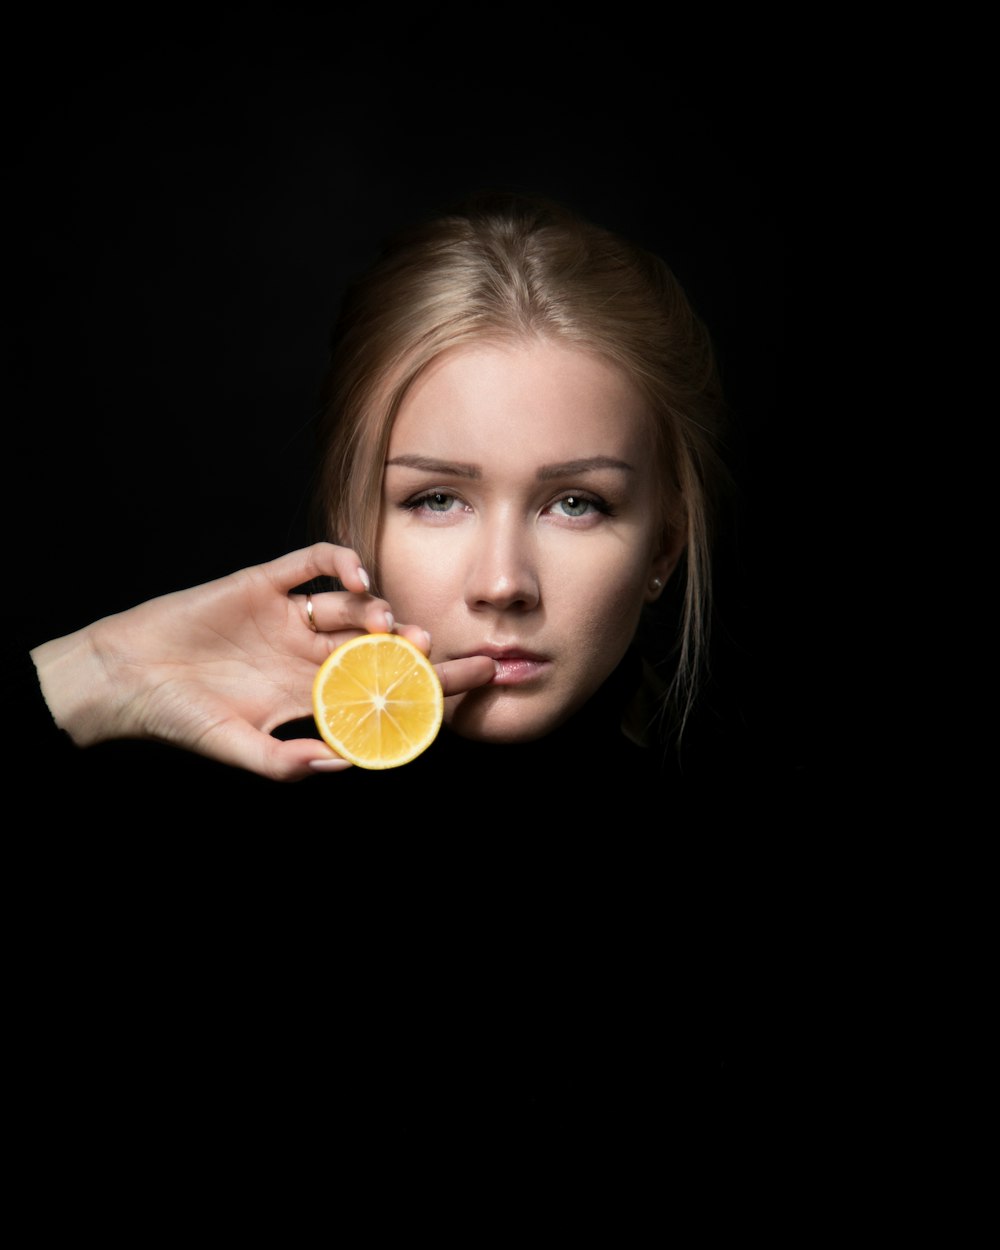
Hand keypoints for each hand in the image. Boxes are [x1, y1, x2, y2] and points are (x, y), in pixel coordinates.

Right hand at [30, 543, 495, 780]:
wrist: (124, 676)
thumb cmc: (177, 718)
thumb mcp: (236, 748)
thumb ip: (288, 763)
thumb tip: (347, 763)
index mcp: (311, 695)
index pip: (381, 689)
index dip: (426, 686)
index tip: (468, 685)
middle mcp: (309, 653)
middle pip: (379, 646)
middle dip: (415, 649)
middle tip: (437, 651)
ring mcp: (290, 617)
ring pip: (352, 607)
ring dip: (376, 612)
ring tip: (387, 626)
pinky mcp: (265, 584)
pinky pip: (311, 564)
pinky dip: (338, 563)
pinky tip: (356, 578)